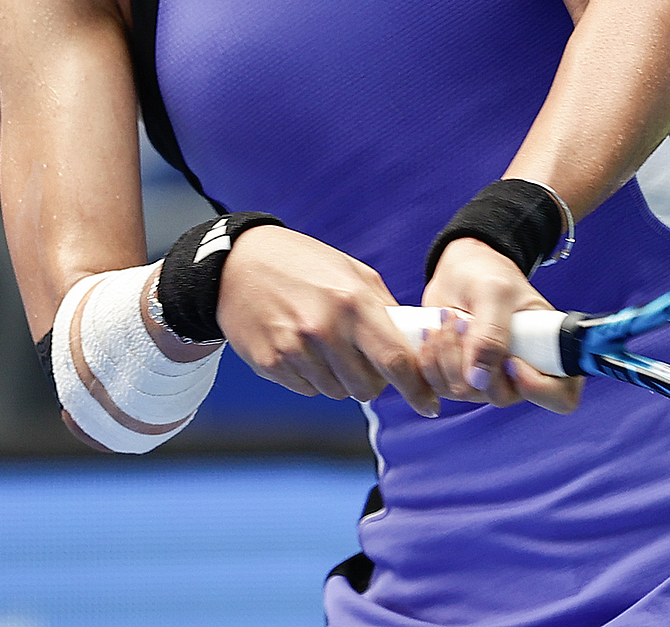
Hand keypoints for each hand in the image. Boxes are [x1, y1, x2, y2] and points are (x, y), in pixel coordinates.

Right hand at [216, 226, 440, 416]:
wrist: (239, 263)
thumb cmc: (305, 264)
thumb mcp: (352, 273)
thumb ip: (385, 309)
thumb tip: (414, 346)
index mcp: (353, 302)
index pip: (395, 360)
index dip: (417, 389)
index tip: (430, 405)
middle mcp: (325, 329)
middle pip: (367, 387)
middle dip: (373, 381)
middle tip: (364, 360)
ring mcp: (295, 349)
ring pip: (337, 392)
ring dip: (341, 379)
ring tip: (327, 346)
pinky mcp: (271, 363)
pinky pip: (307, 390)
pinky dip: (312, 378)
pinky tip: (302, 348)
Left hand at [421, 237, 583, 413]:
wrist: (458, 271)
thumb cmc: (488, 273)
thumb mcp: (494, 292)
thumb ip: (492, 333)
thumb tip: (480, 378)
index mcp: (548, 351)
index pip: (560, 396)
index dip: (536, 388)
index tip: (510, 359)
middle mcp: (522, 371)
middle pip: (500, 396)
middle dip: (473, 359)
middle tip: (464, 321)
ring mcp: (490, 377)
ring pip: (466, 392)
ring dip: (447, 355)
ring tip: (448, 317)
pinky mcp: (460, 377)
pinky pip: (441, 387)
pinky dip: (430, 361)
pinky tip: (433, 333)